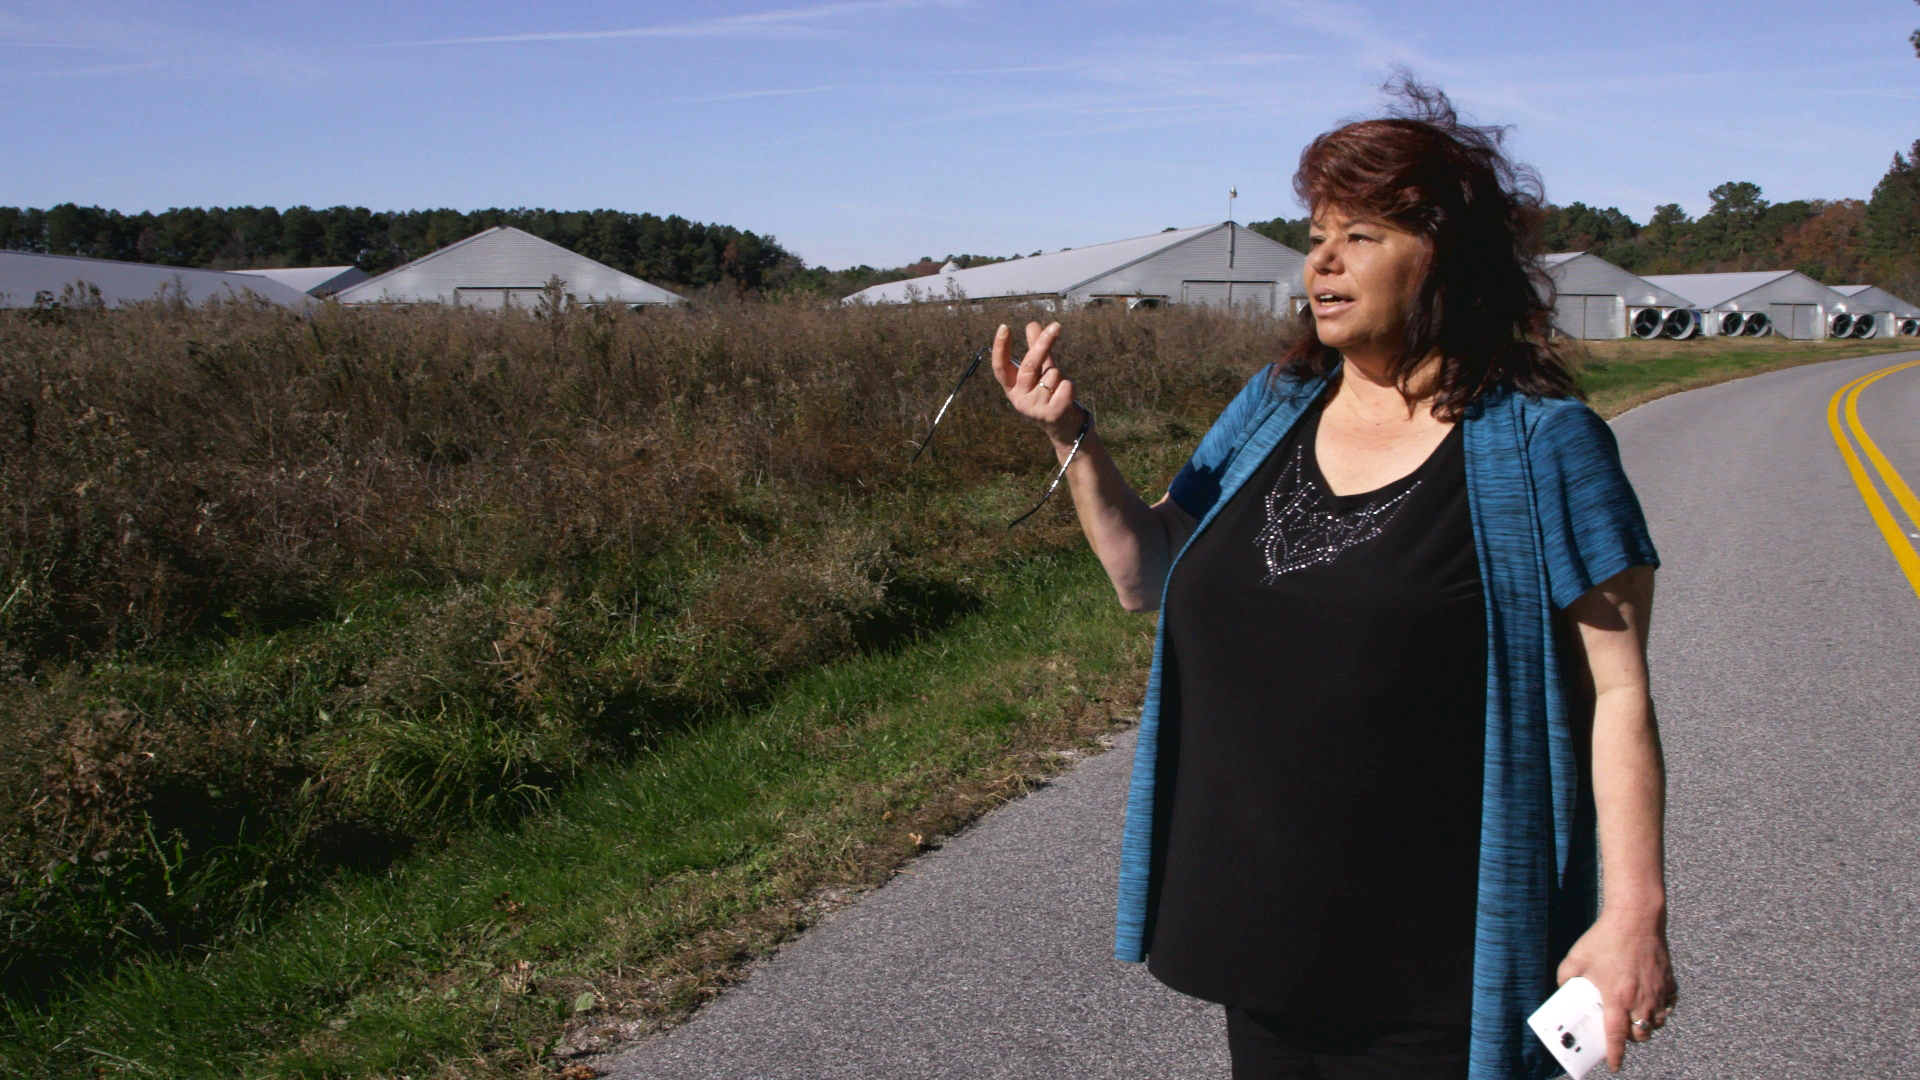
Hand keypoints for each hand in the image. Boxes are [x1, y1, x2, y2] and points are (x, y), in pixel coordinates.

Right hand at [989, 321, 1081, 445]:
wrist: (1066, 429)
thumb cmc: (1052, 396)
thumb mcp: (1042, 371)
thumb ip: (1036, 349)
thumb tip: (1031, 323)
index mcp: (1013, 388)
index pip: (1001, 367)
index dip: (1001, 348)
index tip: (1004, 327)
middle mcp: (1019, 399)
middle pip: (1029, 365)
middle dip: (1043, 344)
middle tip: (1056, 326)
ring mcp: (1034, 408)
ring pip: (1053, 374)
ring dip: (1062, 376)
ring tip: (1060, 391)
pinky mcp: (1051, 414)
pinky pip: (1065, 386)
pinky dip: (1071, 387)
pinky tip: (1067, 398)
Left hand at [1557, 910, 1676, 1071]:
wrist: (1636, 917)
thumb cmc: (1605, 937)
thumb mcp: (1576, 957)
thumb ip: (1565, 977)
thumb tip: (1563, 988)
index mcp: (1616, 997)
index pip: (1616, 1036)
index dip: (1615, 1055)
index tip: (1614, 1066)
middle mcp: (1640, 1000)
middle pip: (1640, 1035)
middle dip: (1631, 1040)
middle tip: (1620, 1033)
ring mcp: (1657, 992)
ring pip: (1657, 1024)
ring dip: (1646, 1027)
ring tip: (1634, 1018)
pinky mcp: (1669, 982)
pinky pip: (1668, 1006)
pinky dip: (1660, 1011)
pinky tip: (1650, 1003)